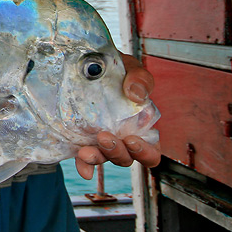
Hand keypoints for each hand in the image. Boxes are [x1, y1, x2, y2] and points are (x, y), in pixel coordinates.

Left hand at [75, 53, 160, 179]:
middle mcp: (122, 137)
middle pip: (126, 158)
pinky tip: (81, 165)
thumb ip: (140, 78)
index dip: (145, 152)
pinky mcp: (83, 139)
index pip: (150, 151)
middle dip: (117, 153)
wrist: (86, 65)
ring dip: (97, 158)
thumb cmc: (116, 70)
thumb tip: (136, 94)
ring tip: (86, 151)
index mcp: (140, 125)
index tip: (131, 139)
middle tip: (104, 137)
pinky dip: (84, 165)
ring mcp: (102, 141)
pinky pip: (84, 158)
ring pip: (104, 159)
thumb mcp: (130, 68)